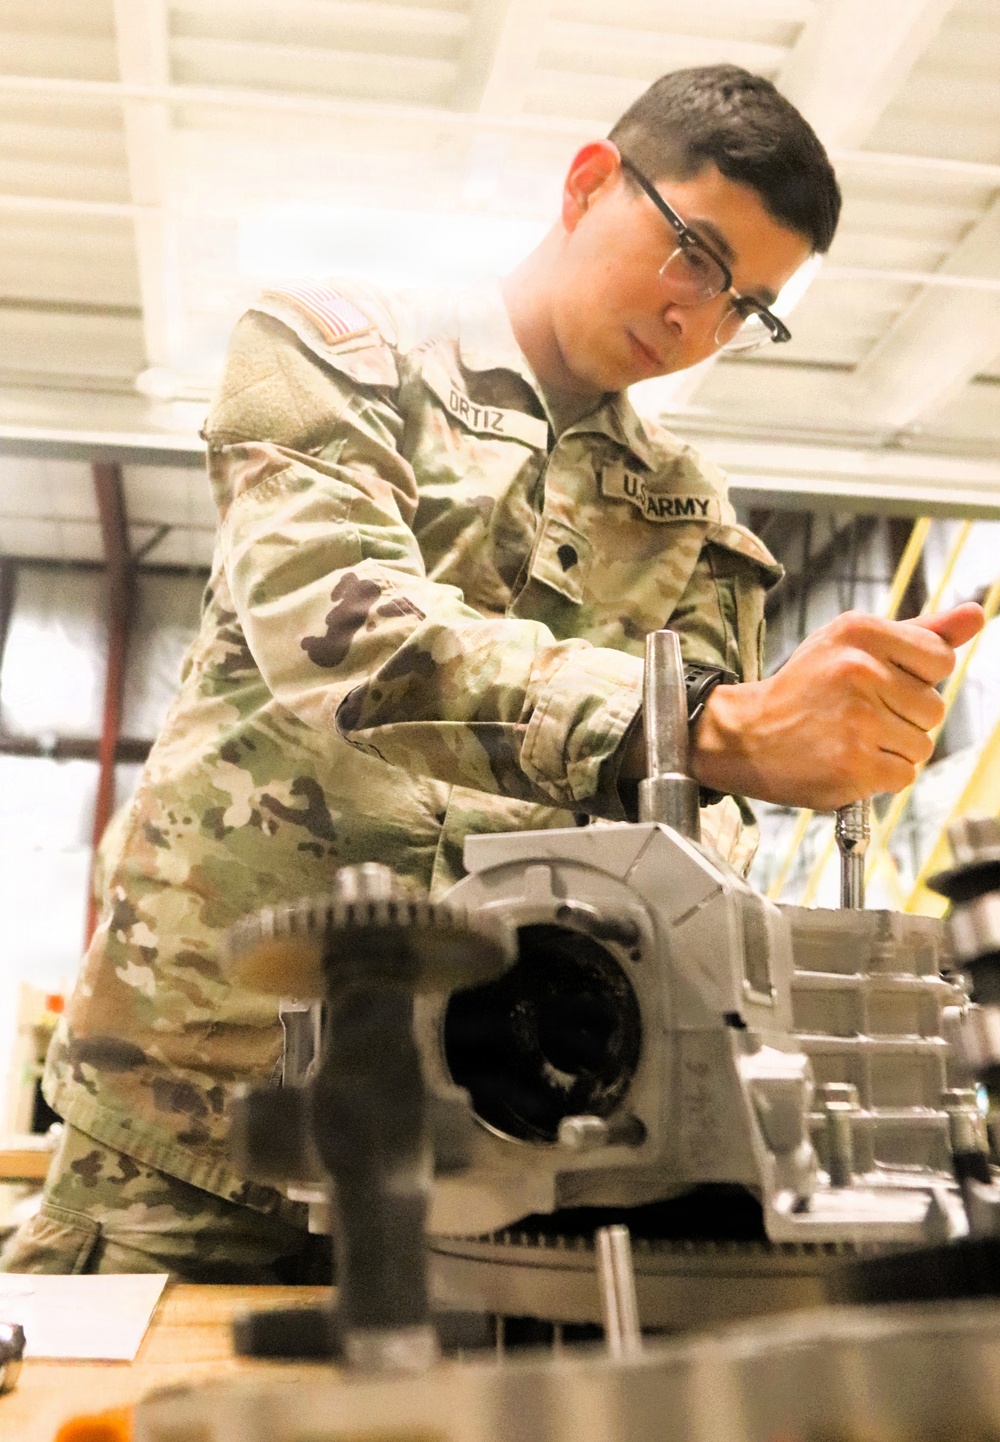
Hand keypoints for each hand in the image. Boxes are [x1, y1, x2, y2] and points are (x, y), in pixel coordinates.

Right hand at [689, 603, 984, 810]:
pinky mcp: (854, 766)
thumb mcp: (851, 645)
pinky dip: (880, 776)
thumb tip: (976, 614)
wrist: (745, 735)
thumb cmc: (805, 689)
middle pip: (934, 707)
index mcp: (860, 632)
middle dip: (905, 718)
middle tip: (857, 715)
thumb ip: (920, 632)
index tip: (882, 683)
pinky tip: (847, 760)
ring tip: (850, 738)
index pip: (940, 658)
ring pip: (921, 745)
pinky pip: (904, 776)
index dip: (918, 678)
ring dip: (893, 749)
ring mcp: (857, 721)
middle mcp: (859, 671)